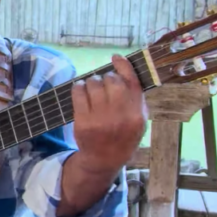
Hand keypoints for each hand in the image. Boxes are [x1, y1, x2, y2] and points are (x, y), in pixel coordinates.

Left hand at [70, 55, 147, 174]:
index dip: (123, 66)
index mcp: (137, 115)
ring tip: (91, 88)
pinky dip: (79, 87)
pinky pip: (78, 93)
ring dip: (91, 81)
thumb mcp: (138, 120)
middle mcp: (120, 116)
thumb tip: (124, 68)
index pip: (132, 83)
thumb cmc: (123, 136)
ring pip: (93, 84)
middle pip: (111, 81)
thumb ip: (136, 98)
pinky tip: (81, 90)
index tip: (116, 57)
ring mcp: (100, 119)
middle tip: (103, 83)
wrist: (104, 159)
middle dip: (106, 78)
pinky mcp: (83, 122)